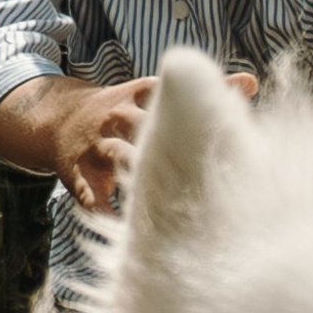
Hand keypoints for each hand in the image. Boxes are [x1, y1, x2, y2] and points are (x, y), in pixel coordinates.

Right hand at [0, 70, 257, 213]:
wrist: (59, 116)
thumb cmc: (123, 109)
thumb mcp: (154, 92)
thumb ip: (205, 87)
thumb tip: (252, 82)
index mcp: (140, 97)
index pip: (167, 100)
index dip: (193, 113)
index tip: (225, 133)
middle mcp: (118, 117)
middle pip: (144, 129)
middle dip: (165, 149)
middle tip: (200, 176)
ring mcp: (97, 144)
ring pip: (118, 157)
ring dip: (139, 178)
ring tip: (164, 204)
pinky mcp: (79, 172)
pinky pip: (92, 194)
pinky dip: (107, 211)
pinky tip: (127, 230)